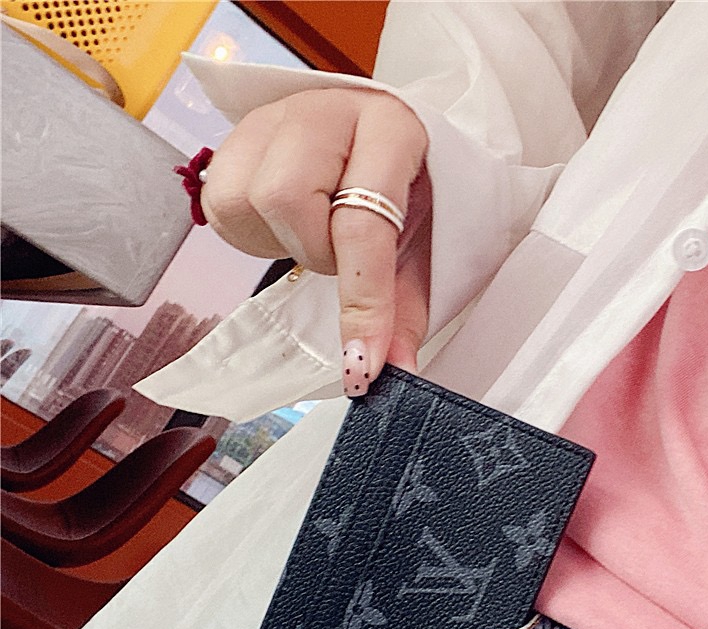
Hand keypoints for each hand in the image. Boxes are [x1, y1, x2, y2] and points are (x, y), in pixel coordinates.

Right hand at [201, 88, 429, 394]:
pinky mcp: (234, 136)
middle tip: (341, 256)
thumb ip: (406, 309)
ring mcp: (272, 117)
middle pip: (285, 199)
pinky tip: (284, 225)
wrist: (377, 141)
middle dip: (315, 253)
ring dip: (282, 242)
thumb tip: (394, 370)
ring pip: (243, 200)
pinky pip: (218, 204)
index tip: (361, 363)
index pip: (363, 224)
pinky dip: (250, 233)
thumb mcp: (420, 247)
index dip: (361, 303)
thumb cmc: (405, 189)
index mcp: (389, 129)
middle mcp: (325, 110)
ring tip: (315, 234)